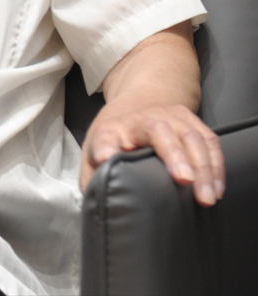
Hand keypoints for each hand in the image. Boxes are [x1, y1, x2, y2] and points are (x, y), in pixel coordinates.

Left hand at [81, 98, 224, 205]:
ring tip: (205, 196)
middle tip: (184, 180)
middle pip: (157, 130)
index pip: (104, 137)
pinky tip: (215, 188)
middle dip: (173, 154)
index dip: (104, 148)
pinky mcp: (190, 120)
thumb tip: (97, 203)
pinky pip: (209, 141)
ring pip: (190, 136)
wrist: (137, 106)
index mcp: (111, 130)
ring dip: (202, 166)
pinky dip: (215, 165)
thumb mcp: (96, 152)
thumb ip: (93, 176)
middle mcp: (141, 119)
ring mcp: (169, 116)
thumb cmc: (116, 137)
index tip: (104, 159)